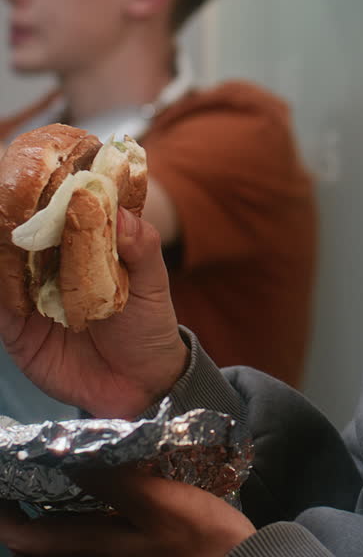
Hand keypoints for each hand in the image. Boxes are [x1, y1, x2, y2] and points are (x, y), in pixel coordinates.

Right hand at [0, 209, 187, 417]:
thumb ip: (141, 247)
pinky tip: (3, 276)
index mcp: (82, 244)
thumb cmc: (148, 324)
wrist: (141, 383)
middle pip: (21, 233)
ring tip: (4, 228)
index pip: (57, 210)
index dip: (47, 191)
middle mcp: (50, 264)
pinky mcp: (16, 328)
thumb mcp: (153, 283)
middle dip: (14, 216)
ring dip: (2, 246)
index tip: (41, 173)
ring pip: (4, 264)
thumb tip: (122, 213)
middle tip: (9, 203)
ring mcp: (31, 294)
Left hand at [0, 465, 255, 556]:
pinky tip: (147, 537)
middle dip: (48, 523)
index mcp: (100, 555)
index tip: (2, 491)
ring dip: (89, 535)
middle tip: (47, 489)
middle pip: (63, 553)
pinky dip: (124, 551)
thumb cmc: (207, 546)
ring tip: (102, 503)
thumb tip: (66, 457)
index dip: (5, 520)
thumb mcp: (160, 502)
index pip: (30, 542)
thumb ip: (113, 479)